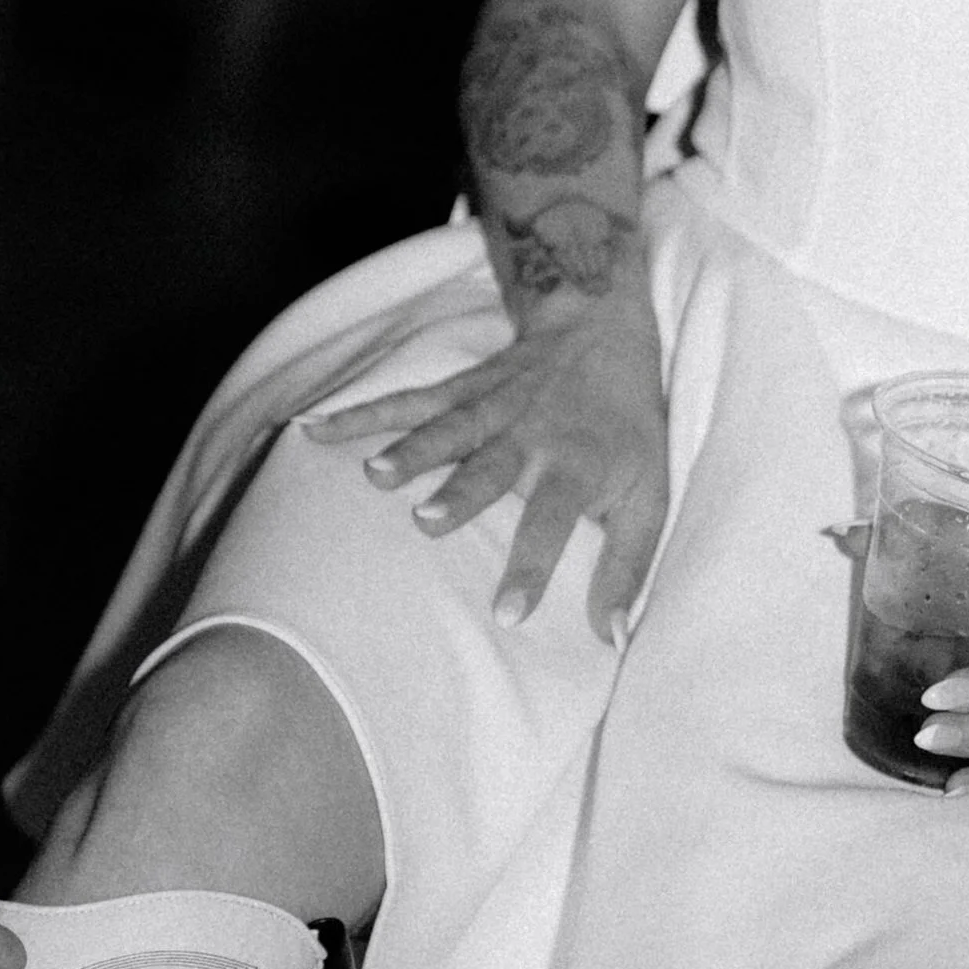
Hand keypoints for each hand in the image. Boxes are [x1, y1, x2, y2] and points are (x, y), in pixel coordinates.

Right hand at [306, 292, 669, 637]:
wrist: (601, 331)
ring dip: (410, 449)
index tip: (507, 615)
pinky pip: (408, 401)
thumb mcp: (650, 496)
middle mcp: (530, 434)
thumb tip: (611, 637)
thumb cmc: (627, 430)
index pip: (553, 520)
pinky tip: (317, 431)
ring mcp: (491, 408)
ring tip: (374, 475)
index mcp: (577, 465)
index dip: (532, 566)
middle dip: (459, 493)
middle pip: (492, 466)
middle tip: (427, 521)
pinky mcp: (460, 389)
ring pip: (446, 428)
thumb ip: (628, 568)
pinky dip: (362, 413)